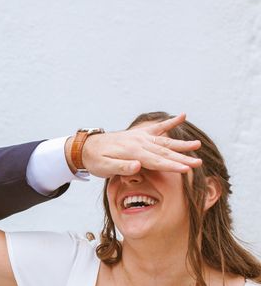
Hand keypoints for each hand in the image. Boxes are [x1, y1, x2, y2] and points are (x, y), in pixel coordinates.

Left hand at [66, 114, 201, 177]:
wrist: (86, 147)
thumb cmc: (95, 160)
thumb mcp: (104, 167)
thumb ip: (121, 167)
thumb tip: (138, 166)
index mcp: (132, 152)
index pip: (156, 161)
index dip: (172, 166)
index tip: (187, 170)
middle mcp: (139, 142)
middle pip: (164, 152)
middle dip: (182, 158)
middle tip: (199, 163)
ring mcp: (140, 137)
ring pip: (164, 141)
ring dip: (181, 144)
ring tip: (198, 144)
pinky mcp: (139, 134)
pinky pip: (157, 127)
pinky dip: (169, 122)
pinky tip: (182, 116)